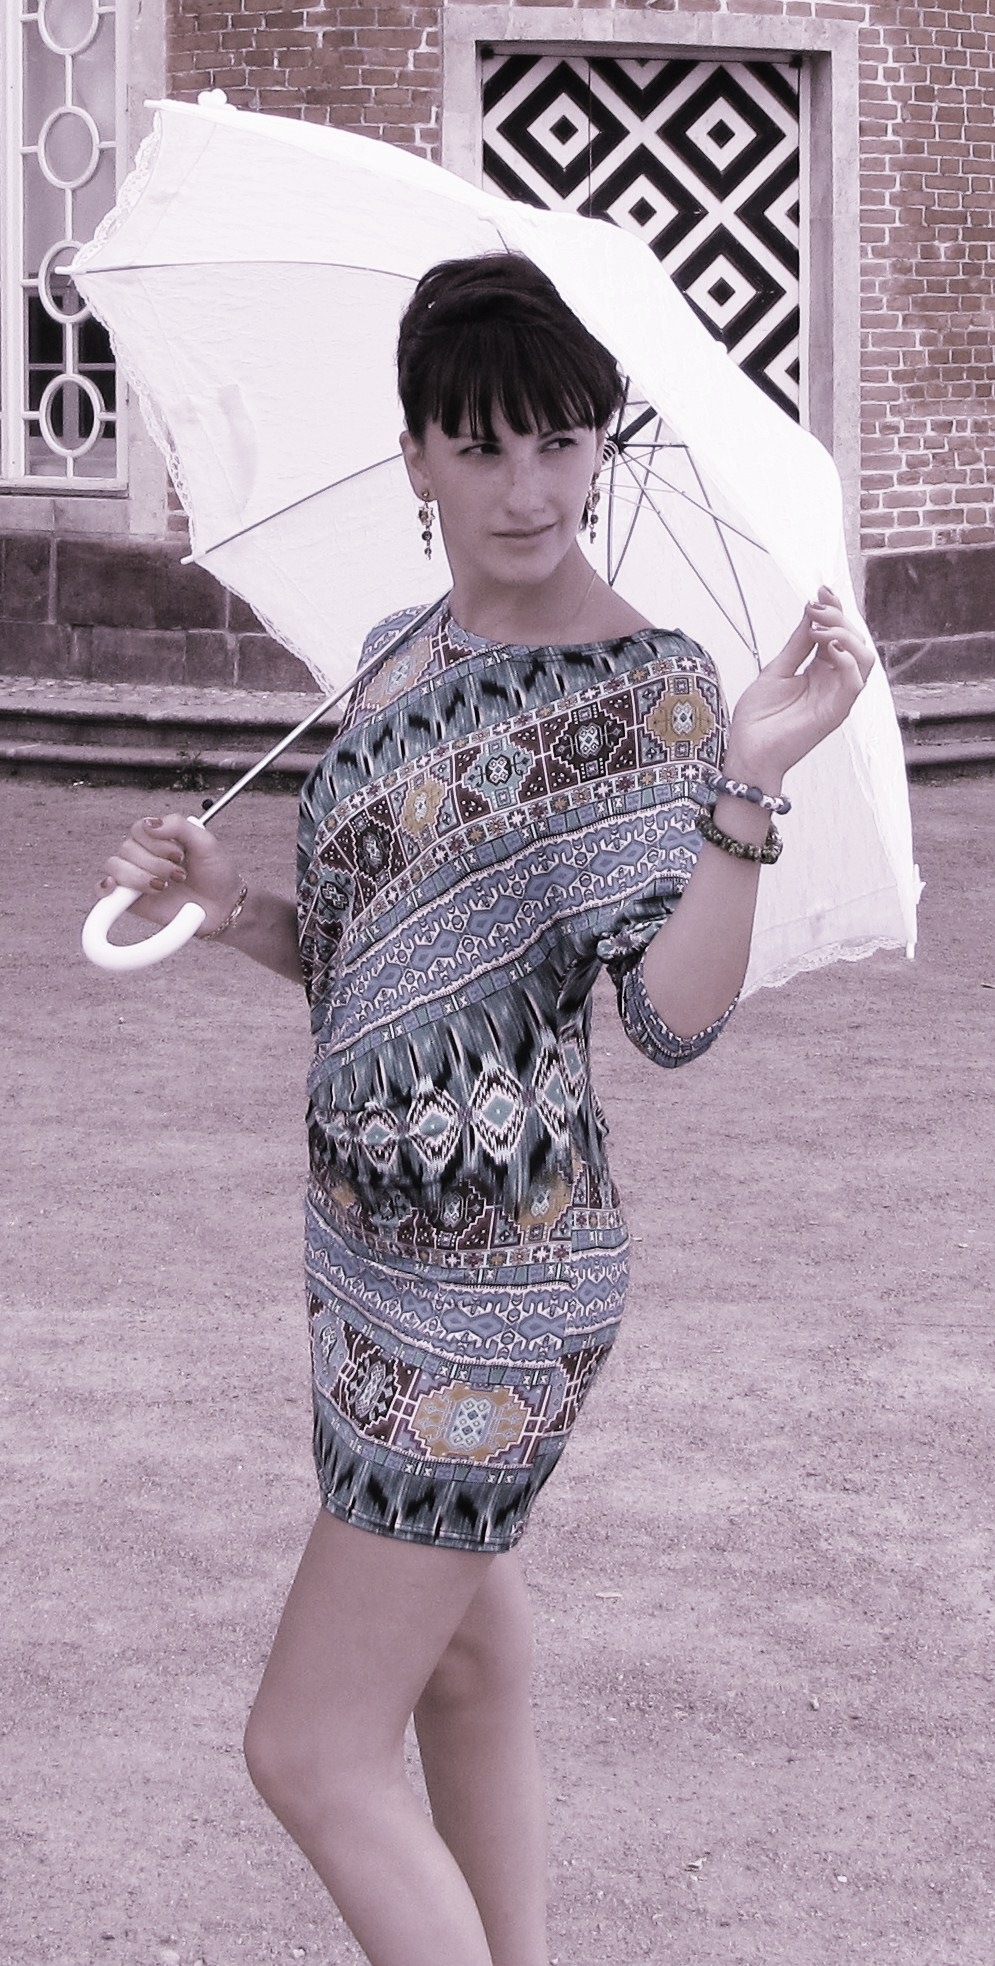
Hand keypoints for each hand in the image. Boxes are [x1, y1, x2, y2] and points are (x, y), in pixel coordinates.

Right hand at [97, 813, 243, 935]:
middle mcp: (143, 856)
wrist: (223, 908)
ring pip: (115, 866)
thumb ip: (179, 825)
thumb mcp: (206, 842)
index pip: (139, 829)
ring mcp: (135, 877)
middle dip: (155, 863)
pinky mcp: (129, 901)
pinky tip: (116, 888)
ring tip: (164, 886)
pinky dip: (105, 887)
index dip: (156, 842)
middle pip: (127, 849)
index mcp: (159, 839)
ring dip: (140, 877)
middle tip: (180, 875)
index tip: (179, 855)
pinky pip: (103, 890)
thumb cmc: (216, 874)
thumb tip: (150, 824)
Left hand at [725, 587, 874, 781]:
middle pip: (856, 641)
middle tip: (815, 606)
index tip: (821, 589)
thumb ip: (798, 643)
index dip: (835, 610)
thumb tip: (812, 610)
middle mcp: (834, 682)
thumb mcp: (777, 669)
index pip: (840, 634)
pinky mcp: (836, 712)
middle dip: (839, 617)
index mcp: (821, 671)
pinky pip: (856, 682)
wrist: (748, 751)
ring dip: (846, 635)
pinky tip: (826, 647)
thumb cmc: (759, 718)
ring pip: (865, 658)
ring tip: (819, 628)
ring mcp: (837, 697)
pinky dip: (847, 659)